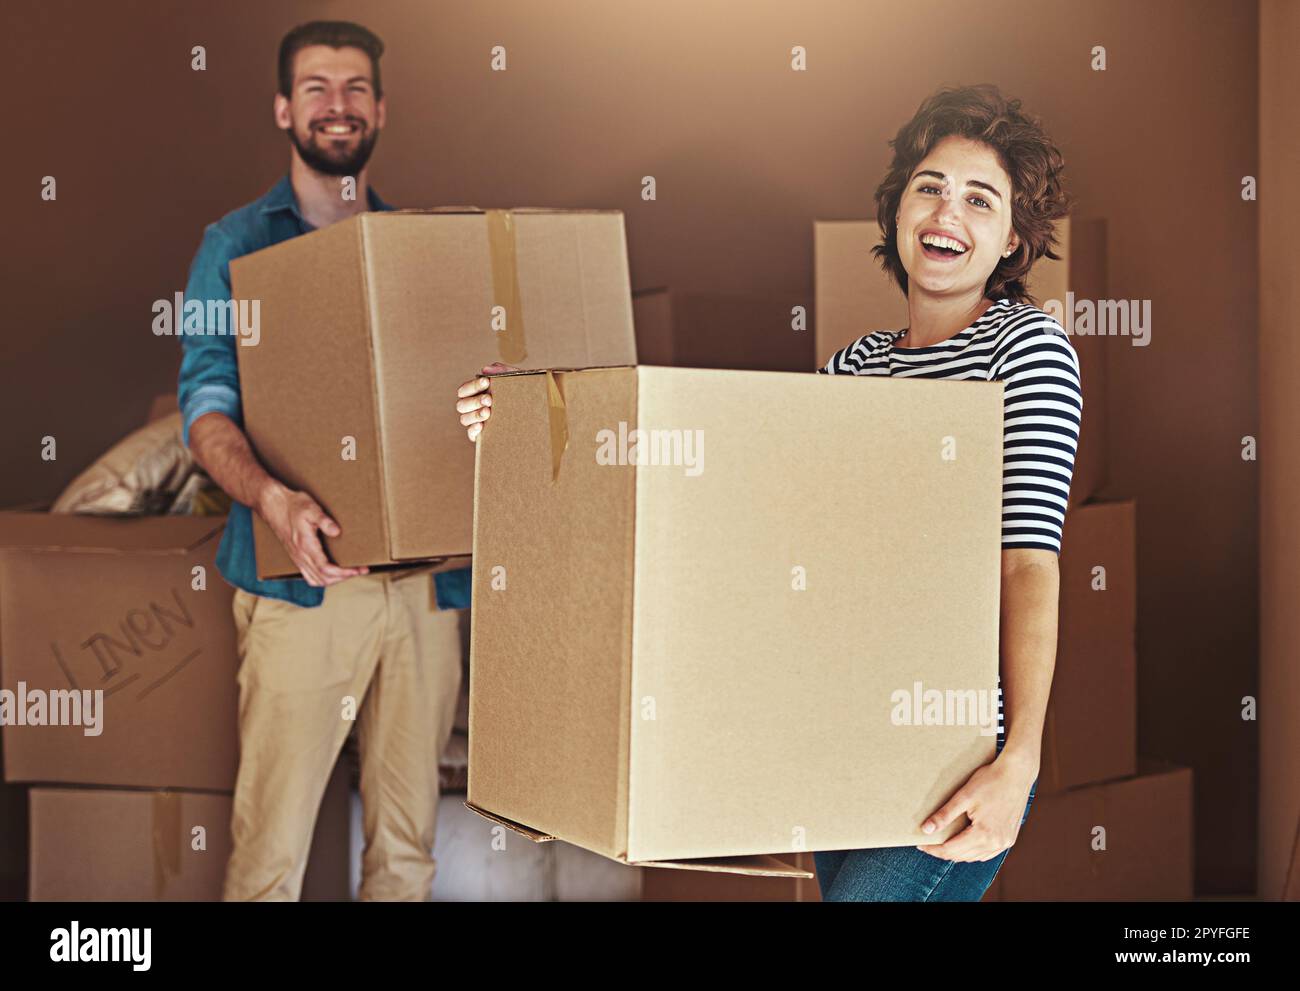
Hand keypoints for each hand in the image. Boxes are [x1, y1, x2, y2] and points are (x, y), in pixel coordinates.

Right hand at [255, 482, 367, 586]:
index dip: (344, 572)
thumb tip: (337, 531)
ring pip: (316, 580)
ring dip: (333, 580)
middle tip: (359, 570)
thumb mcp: (310, 508)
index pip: (326, 568)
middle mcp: (300, 556)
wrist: (273, 505)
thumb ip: (324, 520)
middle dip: (344, 577)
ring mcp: (297, 558)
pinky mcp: (295, 557)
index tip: (359, 569)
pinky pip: (308, 576)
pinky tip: (331, 574)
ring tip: (348, 573)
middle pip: (323, 578)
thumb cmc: (293, 505)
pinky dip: (322, 579)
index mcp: (305, 546)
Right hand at [456, 362, 518, 441]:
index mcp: (475, 393)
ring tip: (488, 412)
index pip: (464, 390)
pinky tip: (482, 425)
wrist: (535, 411)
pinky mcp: (481, 434)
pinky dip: (474, 429)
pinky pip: (471, 434)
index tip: (487, 382)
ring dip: (475, 415)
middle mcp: (472, 407)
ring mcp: (475, 421)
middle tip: (489, 399)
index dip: (473, 386)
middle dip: (474, 401)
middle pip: (461, 405)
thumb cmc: (521, 392)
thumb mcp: (515, 379)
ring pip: (464, 419)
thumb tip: (485, 370)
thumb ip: (501, 371)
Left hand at [914, 749, 1035, 861]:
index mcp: (984, 834)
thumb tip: (925, 830)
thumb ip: (944, 815)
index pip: (951, 850)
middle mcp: (996, 843)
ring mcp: (1005, 842)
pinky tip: (964, 843)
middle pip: (963, 856)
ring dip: (958, 853)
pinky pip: (987, 852)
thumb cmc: (990, 780)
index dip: (934, 849)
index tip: (920, 845)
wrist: (1017, 772)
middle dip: (943, 852)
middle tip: (928, 844)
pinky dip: (973, 851)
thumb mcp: (964, 796)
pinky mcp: (1009, 837)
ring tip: (943, 843)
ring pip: (975, 857)